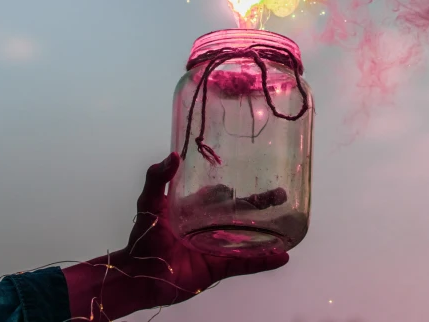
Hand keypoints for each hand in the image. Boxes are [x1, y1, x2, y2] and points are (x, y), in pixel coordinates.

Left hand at [63, 152, 288, 319]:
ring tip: (288, 221)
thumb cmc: (143, 237)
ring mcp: (216, 247)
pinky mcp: (218, 267)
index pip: (219, 193)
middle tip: (280, 193)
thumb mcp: (149, 202)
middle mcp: (209, 226)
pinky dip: (264, 261)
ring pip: (248, 237)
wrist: (139, 274)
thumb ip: (157, 178)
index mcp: (196, 209)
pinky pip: (245, 263)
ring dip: (268, 230)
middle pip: (240, 213)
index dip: (232, 184)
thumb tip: (173, 155)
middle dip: (260, 203)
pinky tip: (281, 256)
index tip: (250, 170)